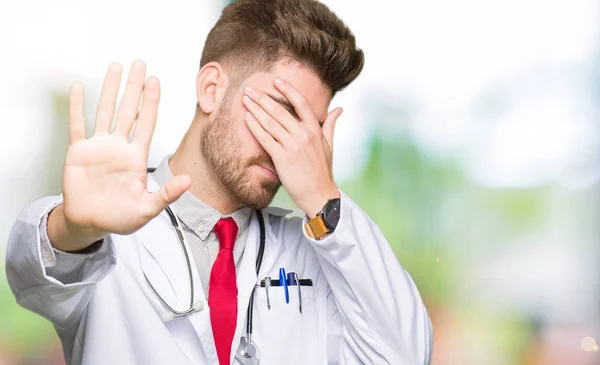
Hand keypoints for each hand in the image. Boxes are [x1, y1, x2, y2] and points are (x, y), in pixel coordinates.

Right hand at [54, 61, 190, 248]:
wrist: (91, 224)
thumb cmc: (120, 218)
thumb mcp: (147, 209)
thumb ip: (166, 195)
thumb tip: (188, 181)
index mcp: (136, 157)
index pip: (147, 123)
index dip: (151, 102)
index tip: (155, 81)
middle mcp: (119, 147)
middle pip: (129, 110)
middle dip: (134, 87)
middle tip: (139, 64)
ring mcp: (98, 147)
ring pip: (105, 111)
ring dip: (110, 89)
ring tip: (116, 67)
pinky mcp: (78, 152)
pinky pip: (77, 125)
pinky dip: (77, 107)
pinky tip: (79, 88)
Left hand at [242, 78, 341, 218]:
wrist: (319, 195)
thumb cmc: (323, 171)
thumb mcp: (329, 146)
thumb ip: (330, 125)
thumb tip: (339, 109)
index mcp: (315, 130)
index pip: (301, 103)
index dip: (288, 90)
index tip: (276, 81)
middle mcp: (304, 135)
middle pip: (280, 111)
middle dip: (262, 98)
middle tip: (249, 88)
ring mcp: (292, 146)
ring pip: (270, 123)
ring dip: (255, 109)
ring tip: (245, 99)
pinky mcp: (282, 158)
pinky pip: (266, 139)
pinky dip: (255, 128)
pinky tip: (247, 119)